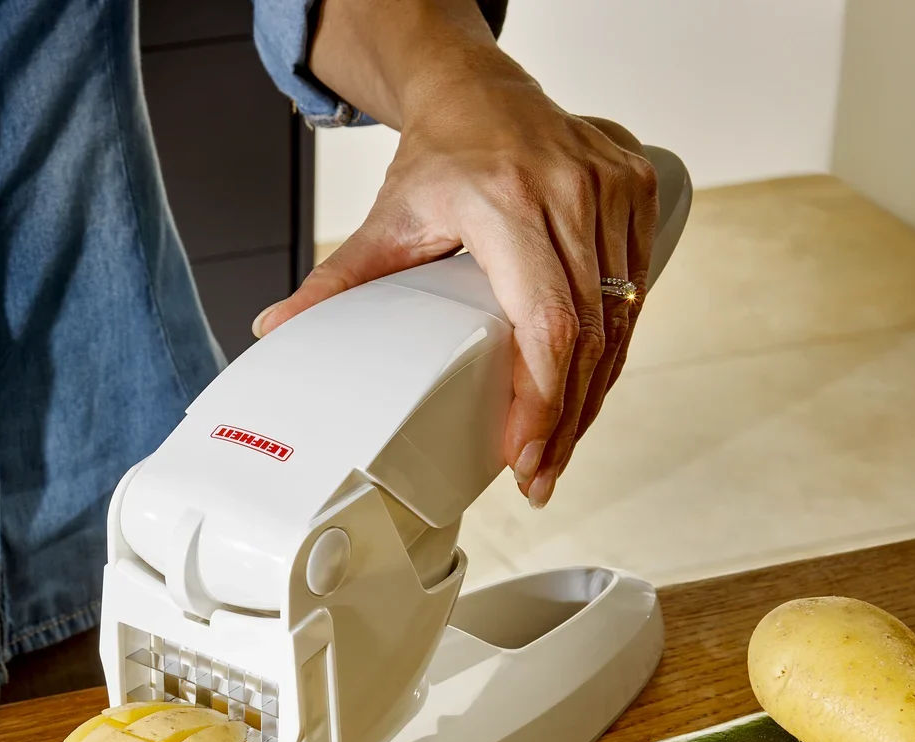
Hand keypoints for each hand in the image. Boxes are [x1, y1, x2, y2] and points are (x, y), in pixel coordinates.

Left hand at [264, 0, 660, 507]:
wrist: (481, 93)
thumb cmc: (442, 155)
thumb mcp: (384, 221)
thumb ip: (333, 281)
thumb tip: (274, 328)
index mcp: (506, 203)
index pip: (546, 320)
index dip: (542, 398)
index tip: (525, 453)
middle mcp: (570, 193)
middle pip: (588, 334)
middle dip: (565, 419)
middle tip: (539, 475)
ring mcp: (613, 190)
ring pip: (621, 319)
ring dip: (593, 395)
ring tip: (559, 450)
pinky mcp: (640, 191)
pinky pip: (636, 290)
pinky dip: (615, 350)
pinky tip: (588, 394)